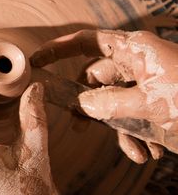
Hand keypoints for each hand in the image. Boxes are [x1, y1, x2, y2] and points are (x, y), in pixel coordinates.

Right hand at [31, 29, 177, 162]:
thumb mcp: (148, 105)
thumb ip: (106, 104)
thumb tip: (81, 106)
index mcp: (135, 50)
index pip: (87, 42)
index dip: (59, 49)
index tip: (36, 60)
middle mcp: (139, 62)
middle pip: (98, 78)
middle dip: (96, 108)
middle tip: (83, 126)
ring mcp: (149, 82)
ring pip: (116, 103)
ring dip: (121, 130)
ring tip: (138, 151)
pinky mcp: (158, 100)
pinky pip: (135, 114)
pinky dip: (137, 134)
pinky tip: (147, 153)